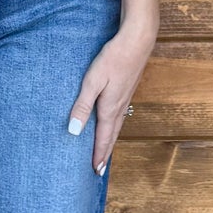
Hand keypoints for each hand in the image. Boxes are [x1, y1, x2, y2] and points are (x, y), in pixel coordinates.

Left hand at [67, 22, 154, 173]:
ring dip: (110, 141)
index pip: (103, 138)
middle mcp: (120, 107)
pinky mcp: (128, 89)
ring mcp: (126, 98)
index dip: (98, 155)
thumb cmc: (114, 58)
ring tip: (105, 151)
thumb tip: (74, 131)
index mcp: (110, 108)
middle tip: (99, 169)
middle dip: (105, 153)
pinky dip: (115, 126)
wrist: (138, 40)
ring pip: (117, 126)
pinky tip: (112, 122)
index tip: (95, 172)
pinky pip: (120, 115)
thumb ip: (82, 106)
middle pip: (111, 136)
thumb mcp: (92, 81)